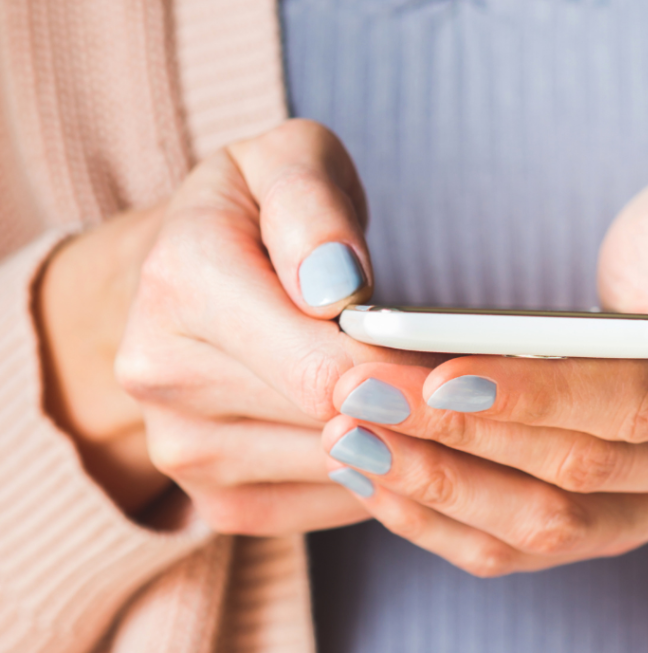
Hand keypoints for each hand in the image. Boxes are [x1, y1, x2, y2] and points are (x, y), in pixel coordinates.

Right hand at [39, 120, 439, 530]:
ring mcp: (181, 448)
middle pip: (333, 422)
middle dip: (413, 404)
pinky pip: (326, 507)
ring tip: (427, 397)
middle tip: (463, 379)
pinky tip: (392, 434)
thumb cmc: (258, 211)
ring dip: (402, 445)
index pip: (320, 366)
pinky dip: (377, 478)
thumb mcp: (288, 162)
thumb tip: (336, 285)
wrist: (186, 277)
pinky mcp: (211, 498)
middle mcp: (162, 374)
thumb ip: (312, 205)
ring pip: (339, 471)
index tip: (463, 366)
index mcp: (182, 281)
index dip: (407, 373)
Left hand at [318, 175, 647, 574]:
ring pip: (548, 527)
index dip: (540, 392)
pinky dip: (446, 523)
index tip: (441, 372)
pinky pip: (528, 550)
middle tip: (362, 397)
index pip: (642, 397)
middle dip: (463, 437)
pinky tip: (378, 480)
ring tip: (350, 440)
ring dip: (440, 489)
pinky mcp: (618, 528)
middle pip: (582, 471)